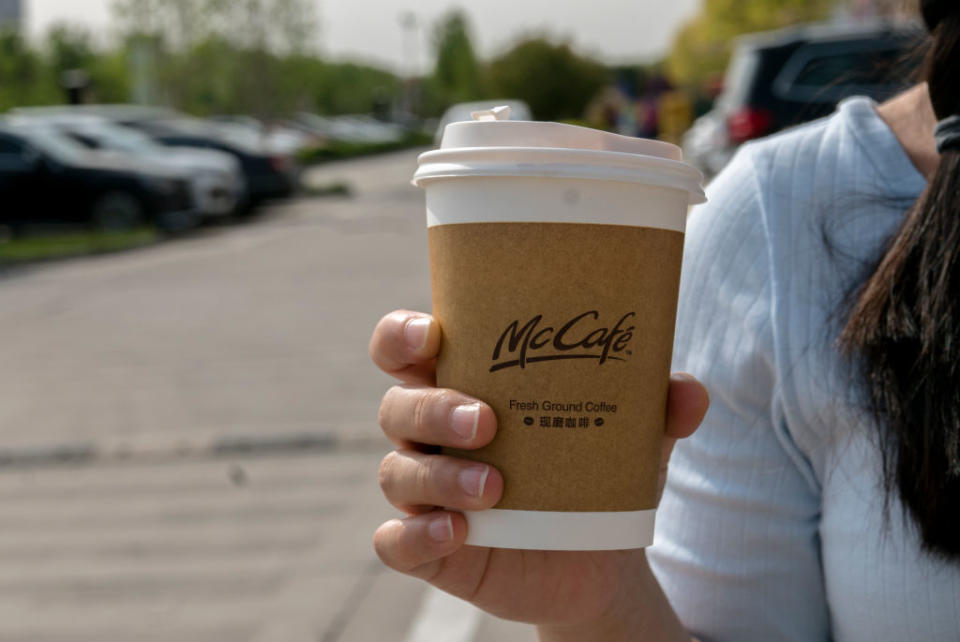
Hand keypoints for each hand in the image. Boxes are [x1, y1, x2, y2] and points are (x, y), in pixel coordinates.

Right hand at [370, 310, 708, 628]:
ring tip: (496, 488)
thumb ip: (657, 408)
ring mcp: (426, 493)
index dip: (402, 336)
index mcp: (464, 386)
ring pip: (397, 473)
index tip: (432, 333)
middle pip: (398, 406)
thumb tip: (689, 392)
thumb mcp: (629, 437)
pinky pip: (396, 543)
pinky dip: (416, 537)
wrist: (599, 557)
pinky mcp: (430, 548)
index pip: (405, 349)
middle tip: (488, 421)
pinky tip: (457, 533)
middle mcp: (432, 435)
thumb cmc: (595, 472)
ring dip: (439, 477)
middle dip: (432, 408)